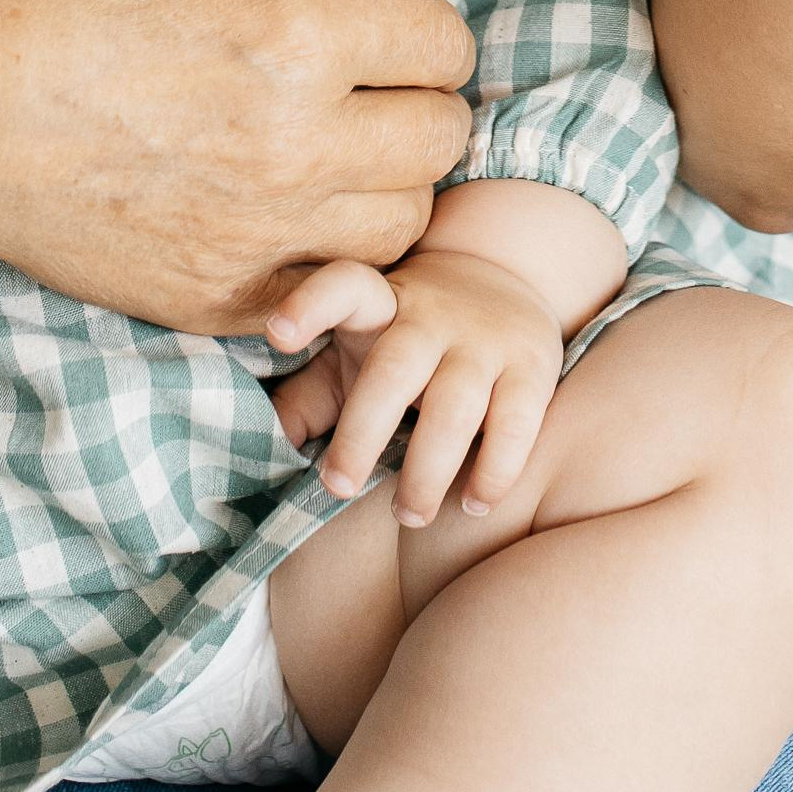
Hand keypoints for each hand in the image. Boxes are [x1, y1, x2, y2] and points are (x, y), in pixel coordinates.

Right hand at [0, 0, 476, 332]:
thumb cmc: (59, 9)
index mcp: (294, 38)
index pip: (444, 44)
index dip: (421, 32)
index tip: (386, 33)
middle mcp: (293, 143)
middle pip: (442, 137)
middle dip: (418, 105)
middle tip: (367, 92)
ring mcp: (258, 233)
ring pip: (404, 223)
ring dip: (386, 186)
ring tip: (332, 156)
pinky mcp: (218, 299)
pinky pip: (330, 287)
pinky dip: (328, 255)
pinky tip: (285, 214)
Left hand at [263, 247, 564, 525]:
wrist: (505, 276)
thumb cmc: (408, 336)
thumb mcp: (356, 348)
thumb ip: (310, 393)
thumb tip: (261, 444)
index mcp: (378, 304)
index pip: (344, 287)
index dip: (309, 306)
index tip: (276, 334)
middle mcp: (430, 316)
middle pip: (393, 369)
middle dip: (362, 433)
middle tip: (338, 488)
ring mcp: (484, 341)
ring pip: (454, 408)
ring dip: (427, 472)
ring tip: (409, 515)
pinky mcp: (531, 369)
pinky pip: (515, 427)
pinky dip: (494, 472)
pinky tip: (474, 503)